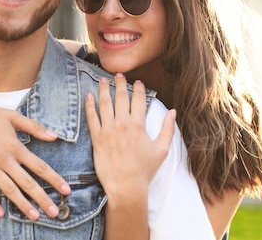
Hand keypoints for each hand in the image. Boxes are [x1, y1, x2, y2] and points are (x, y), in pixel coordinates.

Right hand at [0, 102, 70, 219]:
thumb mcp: (14, 116)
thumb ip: (34, 127)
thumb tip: (54, 136)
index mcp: (15, 146)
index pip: (40, 166)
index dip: (54, 179)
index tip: (66, 189)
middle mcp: (4, 158)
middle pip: (27, 182)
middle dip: (42, 198)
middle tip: (54, 212)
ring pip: (9, 189)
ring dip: (22, 204)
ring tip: (34, 216)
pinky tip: (1, 213)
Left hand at [85, 73, 175, 196]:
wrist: (126, 187)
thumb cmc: (145, 170)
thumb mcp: (161, 149)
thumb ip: (168, 129)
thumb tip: (173, 112)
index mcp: (138, 125)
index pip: (138, 100)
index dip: (138, 88)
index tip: (137, 82)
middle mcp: (122, 123)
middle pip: (121, 97)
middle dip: (120, 84)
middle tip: (118, 75)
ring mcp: (108, 130)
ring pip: (105, 103)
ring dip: (104, 89)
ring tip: (103, 80)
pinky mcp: (97, 138)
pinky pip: (91, 117)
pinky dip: (89, 105)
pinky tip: (88, 96)